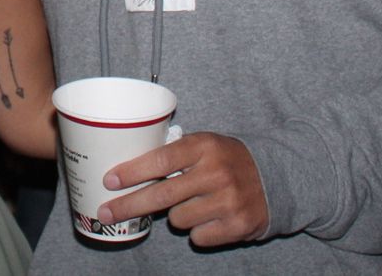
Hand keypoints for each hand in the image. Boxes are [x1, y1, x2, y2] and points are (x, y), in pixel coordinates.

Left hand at [97, 132, 267, 247]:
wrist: (276, 178)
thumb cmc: (227, 160)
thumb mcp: (205, 144)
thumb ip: (176, 152)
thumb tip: (129, 166)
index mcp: (205, 146)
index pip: (161, 159)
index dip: (132, 171)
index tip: (110, 180)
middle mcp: (217, 172)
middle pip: (162, 194)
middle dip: (128, 205)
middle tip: (106, 212)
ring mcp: (229, 200)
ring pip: (177, 219)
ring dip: (176, 215)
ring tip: (192, 203)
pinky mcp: (237, 225)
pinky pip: (197, 236)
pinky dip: (197, 230)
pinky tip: (209, 217)